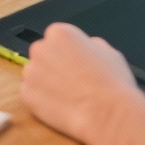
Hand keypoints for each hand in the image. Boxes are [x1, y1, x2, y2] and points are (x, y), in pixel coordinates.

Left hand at [21, 23, 144, 144]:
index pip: (57, 38)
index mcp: (63, 32)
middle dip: (55, 66)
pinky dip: (44, 100)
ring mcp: (33, 71)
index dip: (69, 54)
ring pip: (37, 74)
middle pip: (44, 54)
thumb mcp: (109, 52)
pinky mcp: (28, 93)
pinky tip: (63, 105)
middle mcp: (43, 47)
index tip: (76, 66)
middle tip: (74, 82)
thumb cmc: (115, 84)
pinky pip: (33, 94)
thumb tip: (89, 46)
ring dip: (49, 83)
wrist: (110, 113)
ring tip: (71, 95)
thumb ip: (92, 45)